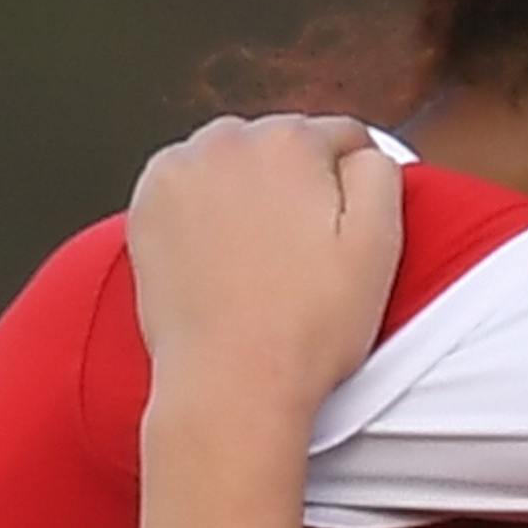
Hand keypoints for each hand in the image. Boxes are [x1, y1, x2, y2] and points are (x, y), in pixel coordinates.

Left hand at [128, 114, 404, 413]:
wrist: (229, 388)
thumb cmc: (305, 331)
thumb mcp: (378, 246)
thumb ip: (380, 171)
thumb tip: (361, 151)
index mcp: (291, 141)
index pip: (342, 139)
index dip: (352, 189)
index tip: (341, 232)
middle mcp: (228, 140)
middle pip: (282, 145)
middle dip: (296, 186)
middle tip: (299, 255)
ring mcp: (179, 170)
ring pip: (233, 162)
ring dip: (248, 194)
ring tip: (258, 260)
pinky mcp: (147, 205)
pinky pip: (189, 188)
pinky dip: (204, 211)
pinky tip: (221, 258)